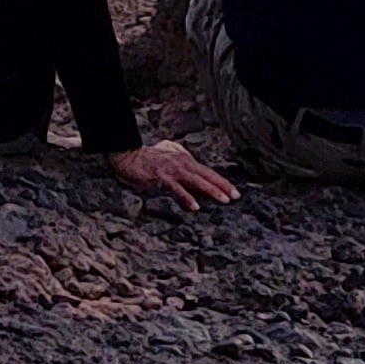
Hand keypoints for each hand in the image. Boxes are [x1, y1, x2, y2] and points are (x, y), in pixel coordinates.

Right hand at [110, 140, 236, 208]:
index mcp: (184, 160)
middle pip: (206, 175)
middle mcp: (181, 163)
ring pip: (196, 181)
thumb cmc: (146, 158)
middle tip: (236, 196)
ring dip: (211, 190)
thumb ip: (180, 162)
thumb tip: (189, 168)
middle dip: (222, 185)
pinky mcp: (161, 177)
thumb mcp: (167, 157)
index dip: (221, 181)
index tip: (234, 192)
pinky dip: (187, 197)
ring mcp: (172, 170)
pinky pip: (177, 189)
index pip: (207, 172)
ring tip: (224, 199)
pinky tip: (195, 207)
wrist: (128, 156)